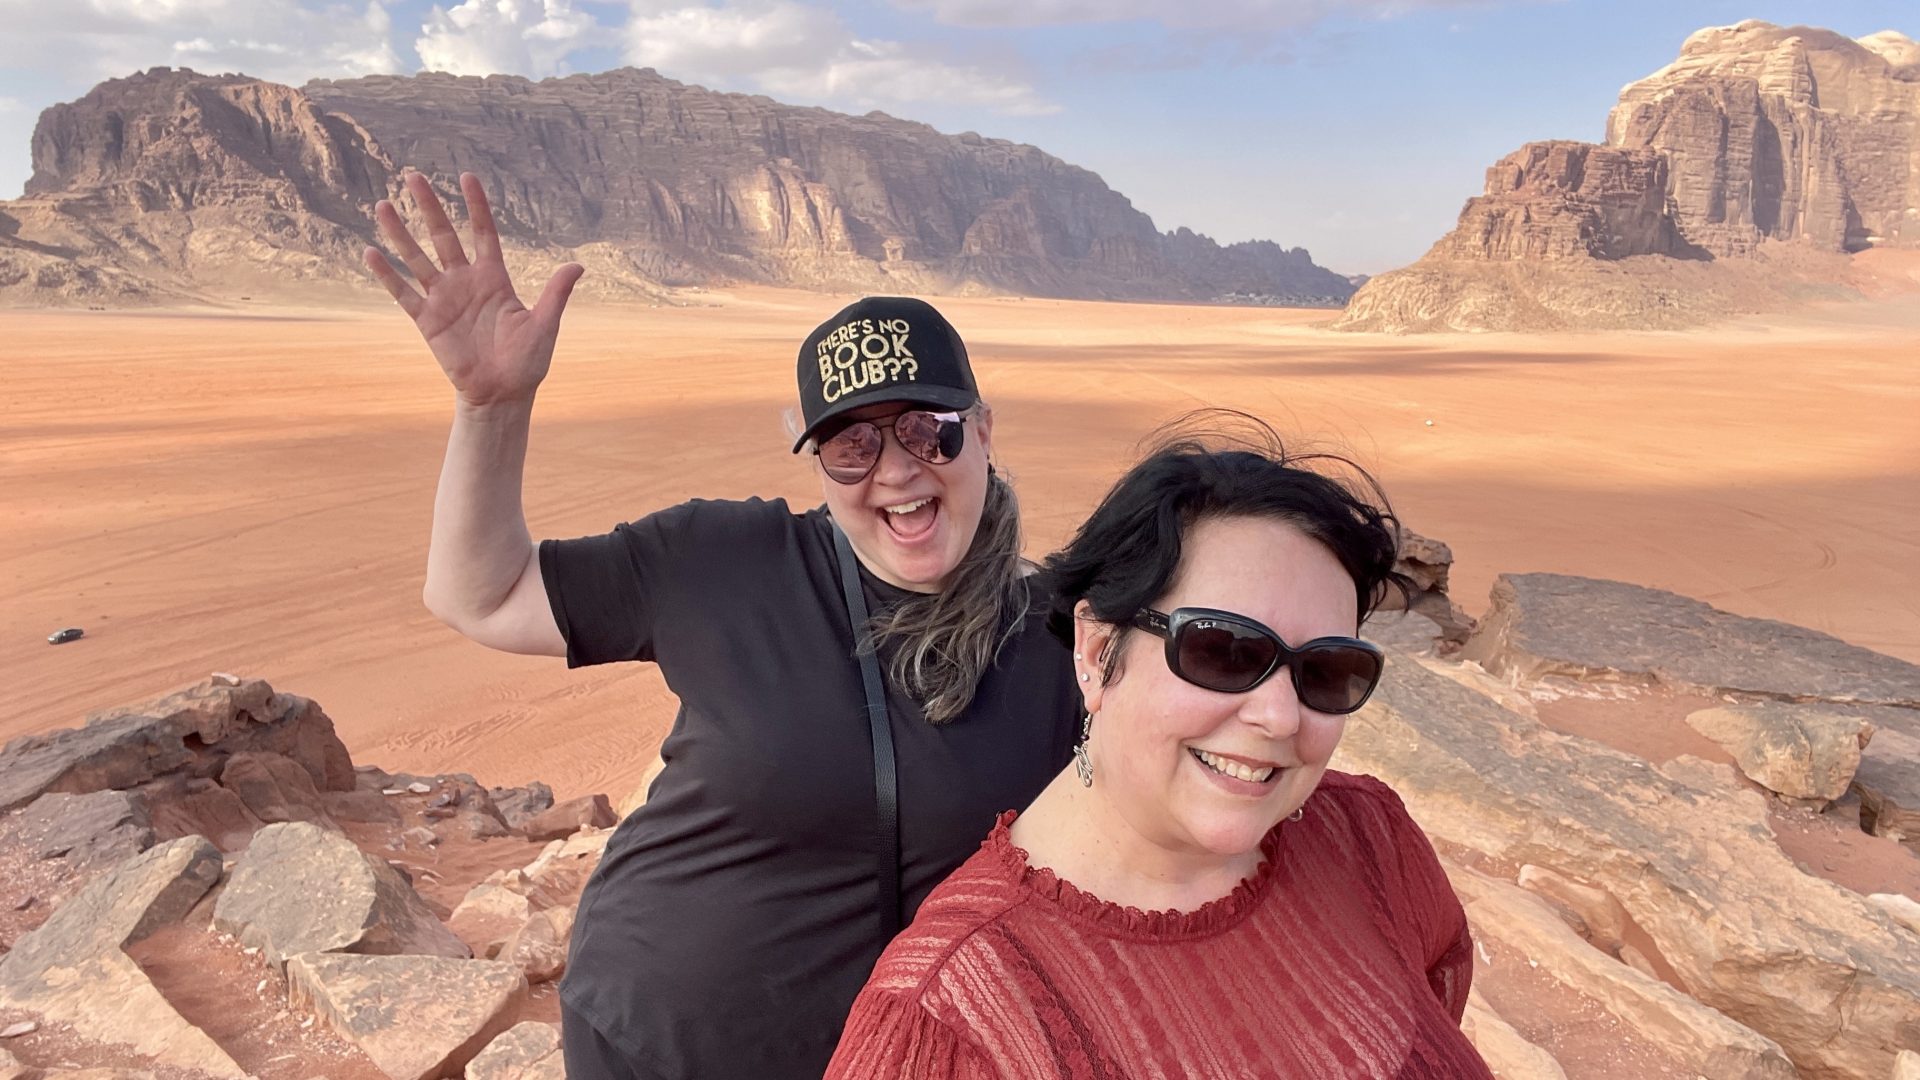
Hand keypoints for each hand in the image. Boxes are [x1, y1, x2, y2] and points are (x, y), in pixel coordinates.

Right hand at [366, 172, 584, 406]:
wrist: (502, 395)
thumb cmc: (527, 362)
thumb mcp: (545, 324)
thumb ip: (556, 293)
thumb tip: (578, 265)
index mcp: (494, 279)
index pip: (484, 233)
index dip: (476, 206)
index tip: (467, 176)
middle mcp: (466, 282)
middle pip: (443, 236)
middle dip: (429, 206)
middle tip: (412, 175)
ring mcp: (444, 299)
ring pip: (417, 259)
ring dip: (400, 233)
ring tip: (382, 204)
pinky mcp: (428, 321)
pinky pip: (403, 294)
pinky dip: (387, 275)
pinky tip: (370, 253)